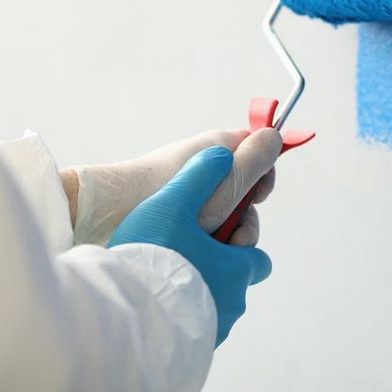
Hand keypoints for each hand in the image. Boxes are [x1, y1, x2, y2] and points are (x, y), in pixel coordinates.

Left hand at [67, 129, 279, 245]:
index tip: (258, 194)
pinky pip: (207, 232)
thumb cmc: (170, 191)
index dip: (263, 175)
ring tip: (214, 250)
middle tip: (235, 234)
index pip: (257, 153)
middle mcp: (205, 170)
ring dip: (229, 236)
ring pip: (228, 217)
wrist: (114, 213)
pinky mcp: (178, 219)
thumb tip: (277, 134)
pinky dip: (209, 245)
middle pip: (245, 193)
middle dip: (246, 217)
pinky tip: (201, 256)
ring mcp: (192, 197)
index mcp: (218, 149)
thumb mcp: (227, 175)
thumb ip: (258, 157)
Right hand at [106, 145, 278, 344]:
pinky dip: (177, 317)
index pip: (258, 257)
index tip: (212, 233)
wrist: (122, 316)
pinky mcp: (188, 353)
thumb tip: (224, 155)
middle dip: (215, 269)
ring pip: (212, 307)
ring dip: (195, 293)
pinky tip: (150, 305)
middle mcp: (232, 305)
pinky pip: (190, 330)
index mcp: (238, 270)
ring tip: (159, 279)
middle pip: (234, 282)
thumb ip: (201, 174)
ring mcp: (212, 333)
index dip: (239, 242)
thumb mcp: (174, 202)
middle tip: (180, 254)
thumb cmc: (152, 256)